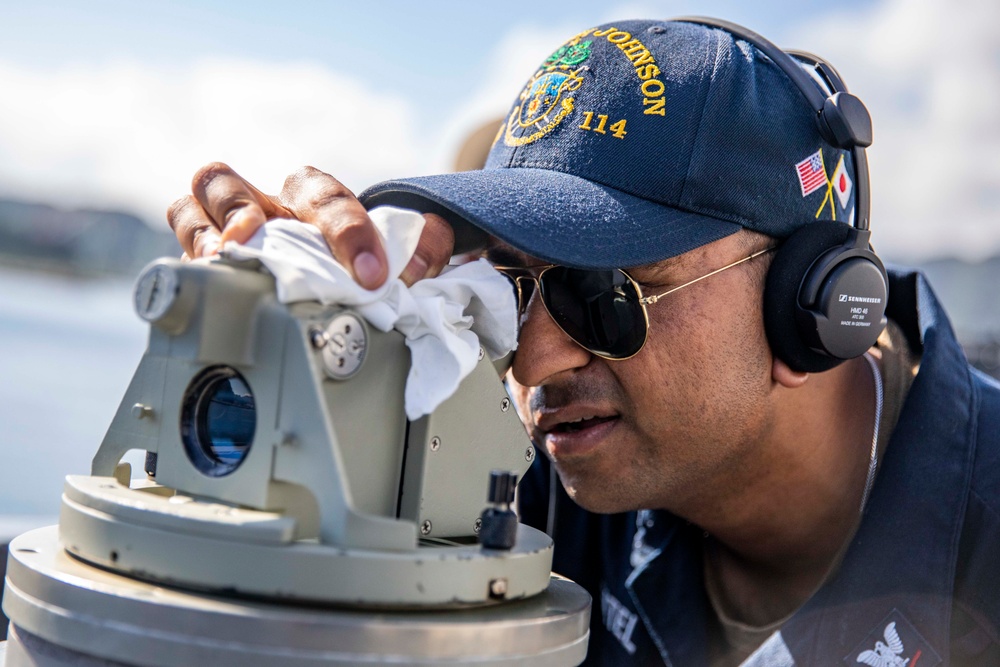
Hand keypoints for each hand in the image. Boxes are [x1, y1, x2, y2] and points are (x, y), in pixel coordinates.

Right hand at [167, 163, 454, 288]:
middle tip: (256, 237)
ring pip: (194, 203)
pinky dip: (189, 260)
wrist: (338, 275)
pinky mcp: (212, 265)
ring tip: (221, 261)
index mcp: (314, 197)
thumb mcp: (402, 250)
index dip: (347, 230)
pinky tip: (208, 287)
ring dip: (203, 231)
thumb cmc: (363, 260)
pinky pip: (183, 248)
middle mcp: (265, 206)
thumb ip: (423, 243)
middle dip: (238, 208)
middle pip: (227, 179)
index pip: (323, 196)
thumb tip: (422, 253)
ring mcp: (230, 232)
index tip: (373, 274)